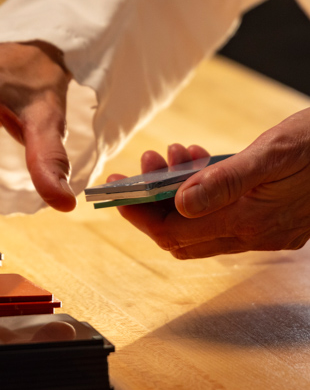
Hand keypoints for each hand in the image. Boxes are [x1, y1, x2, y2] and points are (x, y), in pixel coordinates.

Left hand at [109, 108, 309, 257]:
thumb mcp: (272, 154)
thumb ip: (225, 182)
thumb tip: (178, 204)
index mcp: (250, 222)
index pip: (173, 233)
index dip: (139, 215)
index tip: (116, 191)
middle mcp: (254, 235)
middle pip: (181, 234)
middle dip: (153, 201)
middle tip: (142, 165)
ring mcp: (265, 230)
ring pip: (200, 222)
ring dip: (176, 192)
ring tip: (170, 153)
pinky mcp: (272, 218)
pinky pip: (222, 212)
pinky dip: (201, 190)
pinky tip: (198, 159)